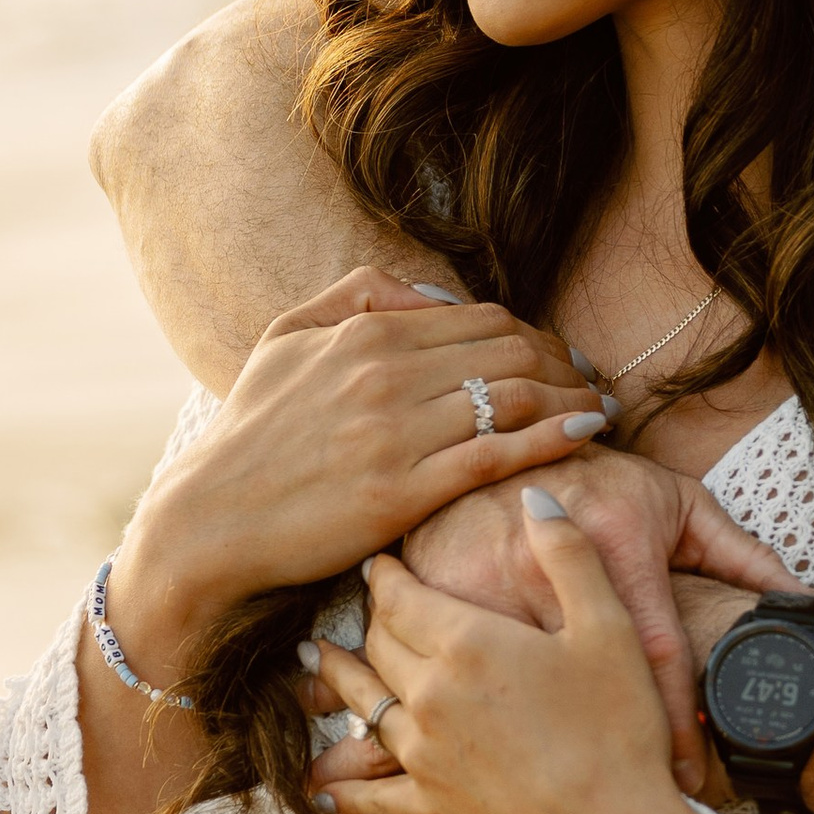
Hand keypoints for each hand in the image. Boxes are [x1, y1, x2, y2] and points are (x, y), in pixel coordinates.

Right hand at [107, 267, 612, 680]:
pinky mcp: (403, 492)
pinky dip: (553, 438)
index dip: (538, 334)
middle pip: (513, 351)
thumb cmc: (252, 433)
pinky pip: (498, 454)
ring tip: (601, 411)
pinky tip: (586, 435)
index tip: (565, 356)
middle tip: (593, 383)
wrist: (212, 520)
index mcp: (367, 335)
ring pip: (516, 397)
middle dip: (567, 363)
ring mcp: (397, 433)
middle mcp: (387, 375)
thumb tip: (436, 293)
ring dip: (574, 399)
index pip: (484, 319)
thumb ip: (359, 297)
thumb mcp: (286, 339)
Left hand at [307, 445, 794, 813]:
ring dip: (341, 684)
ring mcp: (424, 754)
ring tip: (316, 669)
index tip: (379, 564)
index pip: (401, 595)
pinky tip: (326, 792)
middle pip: (379, 645)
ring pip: (367, 706)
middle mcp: (429, 693)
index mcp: (467, 640)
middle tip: (367, 608)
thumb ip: (568, 554)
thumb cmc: (620, 728)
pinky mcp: (433, 807)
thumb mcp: (609, 626)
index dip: (386, 575)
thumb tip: (534, 495)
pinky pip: (373, 795)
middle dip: (370, 621)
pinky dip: (346, 790)